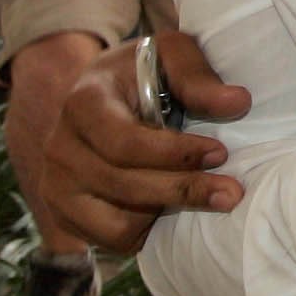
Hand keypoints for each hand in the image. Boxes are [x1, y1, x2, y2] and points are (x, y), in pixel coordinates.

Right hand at [35, 32, 251, 252]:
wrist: (106, 95)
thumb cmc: (146, 73)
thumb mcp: (172, 56)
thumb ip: (199, 78)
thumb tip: (237, 102)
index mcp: (83, 103)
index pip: (125, 143)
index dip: (176, 154)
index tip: (220, 153)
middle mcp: (61, 148)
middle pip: (123, 186)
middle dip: (183, 191)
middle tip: (231, 192)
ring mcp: (57, 185)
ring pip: (115, 223)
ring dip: (165, 214)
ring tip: (203, 199)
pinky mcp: (65, 214)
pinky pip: (110, 240)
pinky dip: (145, 231)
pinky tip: (172, 211)